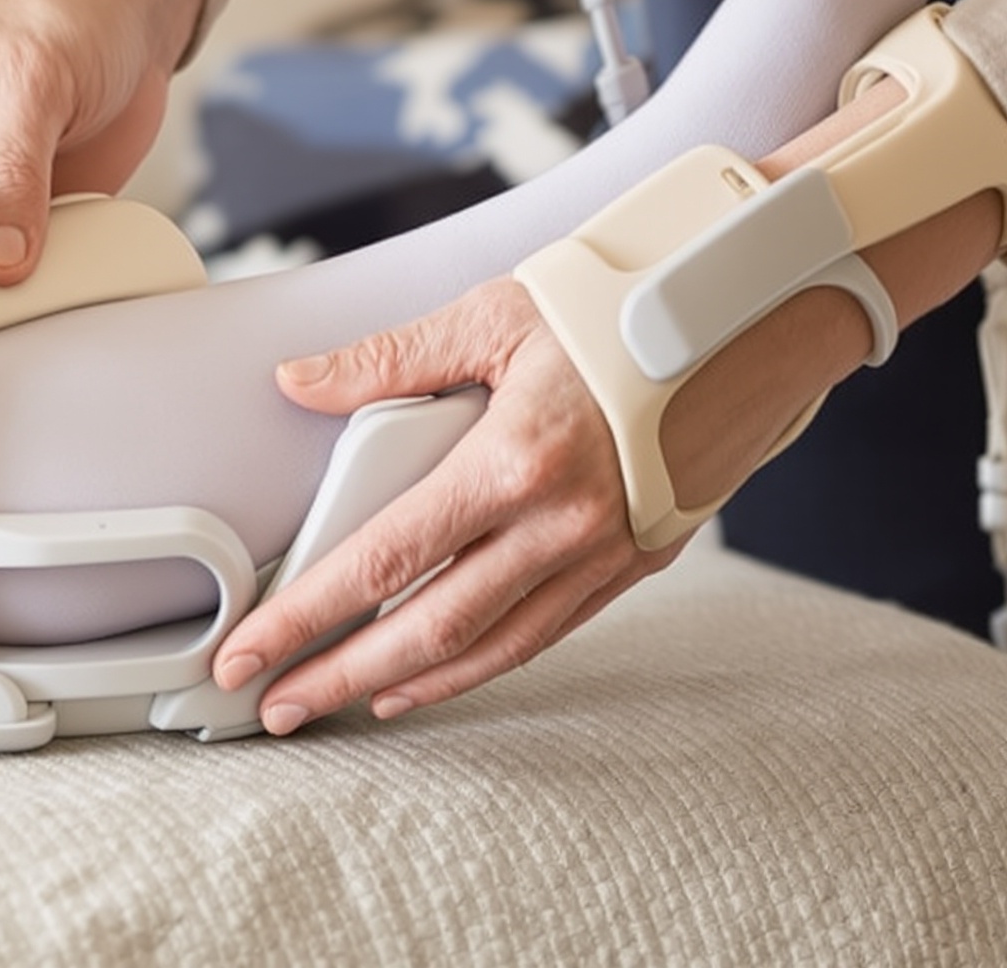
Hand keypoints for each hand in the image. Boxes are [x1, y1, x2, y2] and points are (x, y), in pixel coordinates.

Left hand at [213, 77, 1006, 731]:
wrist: (760, 315)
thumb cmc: (623, 302)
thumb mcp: (496, 312)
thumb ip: (390, 359)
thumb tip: (295, 384)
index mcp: (514, 460)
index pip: (383, 561)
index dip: (305, 616)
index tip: (246, 652)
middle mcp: (560, 523)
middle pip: (427, 629)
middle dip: (338, 673)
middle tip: (271, 705)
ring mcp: (603, 551)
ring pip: (489, 647)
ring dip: (405, 685)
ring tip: (336, 702)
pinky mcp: (637, 560)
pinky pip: (544, 633)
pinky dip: (480, 664)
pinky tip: (430, 676)